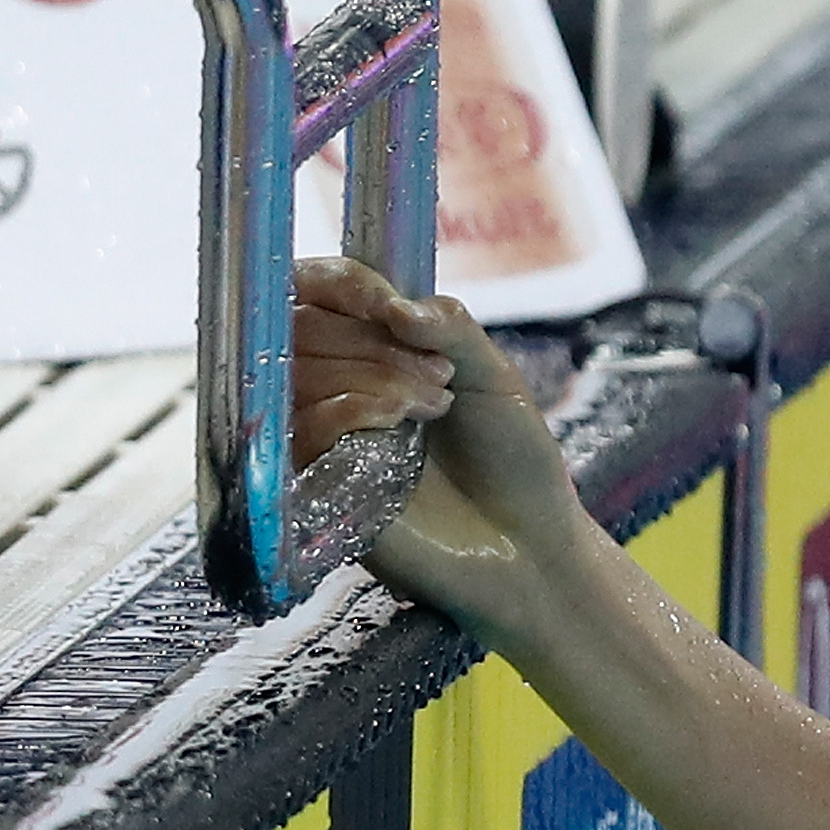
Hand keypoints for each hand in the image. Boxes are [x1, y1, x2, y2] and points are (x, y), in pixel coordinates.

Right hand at [292, 257, 596, 637]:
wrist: (530, 546)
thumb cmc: (513, 461)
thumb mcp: (494, 375)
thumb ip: (449, 324)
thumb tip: (394, 302)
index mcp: (367, 351)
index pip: (313, 291)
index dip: (339, 284)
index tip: (385, 301)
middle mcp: (333, 389)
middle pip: (300, 327)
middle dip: (370, 338)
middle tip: (439, 374)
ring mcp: (320, 438)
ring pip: (300, 373)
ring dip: (374, 375)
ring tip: (437, 403)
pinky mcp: (316, 485)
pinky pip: (306, 425)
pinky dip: (356, 409)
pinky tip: (403, 425)